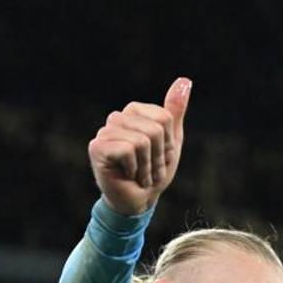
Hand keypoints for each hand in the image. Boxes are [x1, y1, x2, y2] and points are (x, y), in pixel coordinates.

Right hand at [88, 77, 191, 215]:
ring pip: (142, 141)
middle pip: (155, 130)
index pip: (164, 118)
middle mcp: (117, 117)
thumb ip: (175, 111)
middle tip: (149, 169)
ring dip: (147, 167)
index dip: (168, 144)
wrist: (138, 201)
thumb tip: (185, 80)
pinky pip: (128, 150)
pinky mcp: (97, 147)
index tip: (159, 157)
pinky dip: (134, 169)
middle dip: (158, 157)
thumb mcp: (171, 140)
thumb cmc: (153, 171)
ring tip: (139, 174)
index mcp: (134, 112)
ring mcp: (105, 132)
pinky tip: (127, 175)